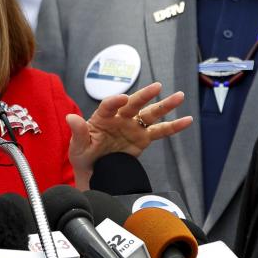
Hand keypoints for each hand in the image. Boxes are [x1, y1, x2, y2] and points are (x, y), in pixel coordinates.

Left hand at [65, 82, 191, 179]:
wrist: (94, 171)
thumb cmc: (83, 156)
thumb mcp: (77, 147)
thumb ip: (78, 132)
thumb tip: (70, 117)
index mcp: (102, 118)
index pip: (109, 106)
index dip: (115, 101)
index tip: (122, 98)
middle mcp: (120, 118)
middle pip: (133, 104)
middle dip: (144, 95)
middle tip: (157, 86)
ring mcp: (133, 127)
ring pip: (150, 114)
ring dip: (164, 105)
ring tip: (179, 96)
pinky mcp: (143, 138)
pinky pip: (160, 131)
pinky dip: (174, 126)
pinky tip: (187, 120)